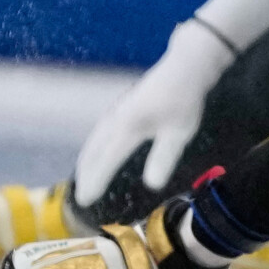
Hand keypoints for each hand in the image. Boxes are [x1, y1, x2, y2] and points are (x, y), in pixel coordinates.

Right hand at [73, 17, 236, 203]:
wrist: (184, 68)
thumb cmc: (185, 100)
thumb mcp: (179, 132)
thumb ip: (164, 158)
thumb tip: (152, 184)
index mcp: (129, 126)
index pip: (107, 160)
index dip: (96, 181)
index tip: (87, 200)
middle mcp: (116, 119)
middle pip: (94, 151)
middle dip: (87, 174)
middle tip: (83, 196)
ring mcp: (116, 112)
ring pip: (94, 141)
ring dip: (88, 161)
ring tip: (85, 179)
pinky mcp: (120, 109)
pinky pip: (100, 133)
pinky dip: (94, 148)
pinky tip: (98, 155)